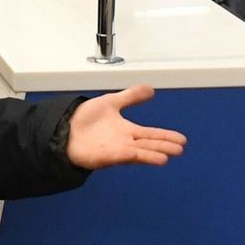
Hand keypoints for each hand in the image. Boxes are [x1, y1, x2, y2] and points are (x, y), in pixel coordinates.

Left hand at [64, 85, 186, 169]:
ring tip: (167, 156)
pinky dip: (133, 156)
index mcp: (126, 131)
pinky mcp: (105, 156)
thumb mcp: (111, 102)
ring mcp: (116, 150)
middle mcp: (124, 142)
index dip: (166, 136)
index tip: (182, 139)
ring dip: (152, 154)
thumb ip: (130, 96)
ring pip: (139, 152)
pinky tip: (140, 155)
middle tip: (180, 148)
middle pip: (148, 144)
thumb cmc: (85, 119)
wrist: (63, 127)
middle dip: (164, 146)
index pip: (151, 134)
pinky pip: (123, 156)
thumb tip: (151, 88)